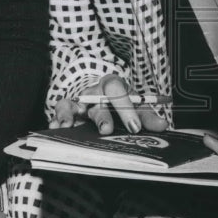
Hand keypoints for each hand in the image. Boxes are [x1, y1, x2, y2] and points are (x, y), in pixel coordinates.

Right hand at [51, 74, 168, 134]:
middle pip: (96, 100)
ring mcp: (77, 101)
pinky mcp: (66, 110)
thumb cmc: (119, 102)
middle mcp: (93, 91)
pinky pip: (58, 113)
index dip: (126, 108)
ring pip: (71, 104)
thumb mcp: (135, 107)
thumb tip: (163, 125)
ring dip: (68, 115)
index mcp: (113, 86)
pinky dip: (55, 120)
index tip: (134, 126)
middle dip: (101, 116)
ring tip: (67, 127)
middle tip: (106, 130)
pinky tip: (54, 129)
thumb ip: (148, 117)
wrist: (100, 93)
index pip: (118, 91)